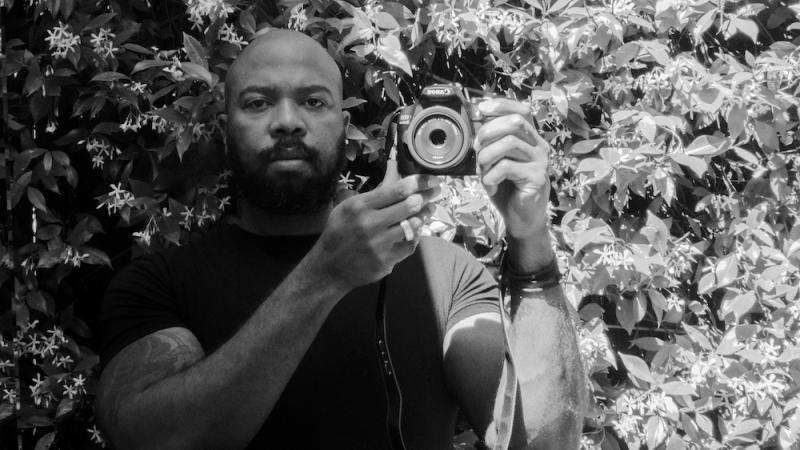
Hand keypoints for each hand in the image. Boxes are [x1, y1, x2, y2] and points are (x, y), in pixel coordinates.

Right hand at [307, 161, 439, 291]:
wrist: (329, 267)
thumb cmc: (339, 232)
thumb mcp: (349, 206)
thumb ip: (374, 192)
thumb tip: (395, 170)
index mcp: (360, 206)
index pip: (396, 190)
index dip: (419, 183)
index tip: (431, 179)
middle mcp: (371, 224)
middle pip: (409, 206)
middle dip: (427, 196)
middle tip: (436, 191)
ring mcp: (380, 244)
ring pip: (413, 225)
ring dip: (425, 215)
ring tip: (430, 208)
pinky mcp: (386, 260)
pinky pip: (410, 244)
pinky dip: (416, 235)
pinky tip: (417, 229)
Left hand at [475, 98, 553, 269]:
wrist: (522, 218)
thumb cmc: (508, 188)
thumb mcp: (494, 162)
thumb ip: (489, 144)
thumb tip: (475, 123)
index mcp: (530, 139)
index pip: (521, 111)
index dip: (501, 105)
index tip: (480, 109)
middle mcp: (539, 146)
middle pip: (516, 122)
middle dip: (488, 131)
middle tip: (477, 148)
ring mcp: (540, 162)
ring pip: (509, 143)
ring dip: (486, 156)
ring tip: (482, 171)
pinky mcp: (536, 178)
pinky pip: (506, 167)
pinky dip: (490, 176)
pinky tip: (491, 186)